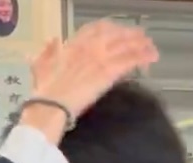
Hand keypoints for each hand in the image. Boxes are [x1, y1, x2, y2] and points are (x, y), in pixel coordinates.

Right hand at [32, 20, 158, 117]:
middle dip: (131, 35)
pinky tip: (151, 58)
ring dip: (141, 45)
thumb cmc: (45, 89)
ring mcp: (100, 58)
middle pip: (117, 34)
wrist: (51, 104)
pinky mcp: (109, 72)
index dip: (112, 28)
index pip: (97, 28)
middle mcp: (89, 47)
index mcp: (74, 44)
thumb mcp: (40, 65)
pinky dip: (143, 56)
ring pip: (127, 45)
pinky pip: (130, 59)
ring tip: (151, 48)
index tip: (119, 31)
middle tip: (142, 39)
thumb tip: (52, 40)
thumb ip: (48, 51)